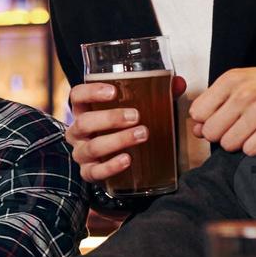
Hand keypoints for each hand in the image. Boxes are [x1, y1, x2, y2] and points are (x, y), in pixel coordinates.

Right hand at [67, 75, 188, 183]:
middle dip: (110, 118)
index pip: (77, 96)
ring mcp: (81, 154)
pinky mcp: (89, 173)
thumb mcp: (131, 110)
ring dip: (117, 140)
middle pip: (84, 122)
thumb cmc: (121, 129)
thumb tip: (178, 83)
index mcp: (84, 111)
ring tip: (141, 134)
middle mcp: (77, 132)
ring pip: (92, 147)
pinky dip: (111, 166)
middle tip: (136, 116)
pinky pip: (95, 172)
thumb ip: (155, 94)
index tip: (114, 91)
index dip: (91, 91)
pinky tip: (128, 160)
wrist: (116, 164)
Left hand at [190, 65, 255, 155]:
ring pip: (228, 144)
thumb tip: (196, 129)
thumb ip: (216, 104)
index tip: (219, 120)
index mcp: (230, 80)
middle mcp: (243, 93)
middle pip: (210, 132)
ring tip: (254, 131)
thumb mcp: (243, 84)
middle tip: (238, 128)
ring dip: (240, 143)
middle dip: (222, 134)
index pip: (197, 112)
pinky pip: (250, 150)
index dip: (206, 121)